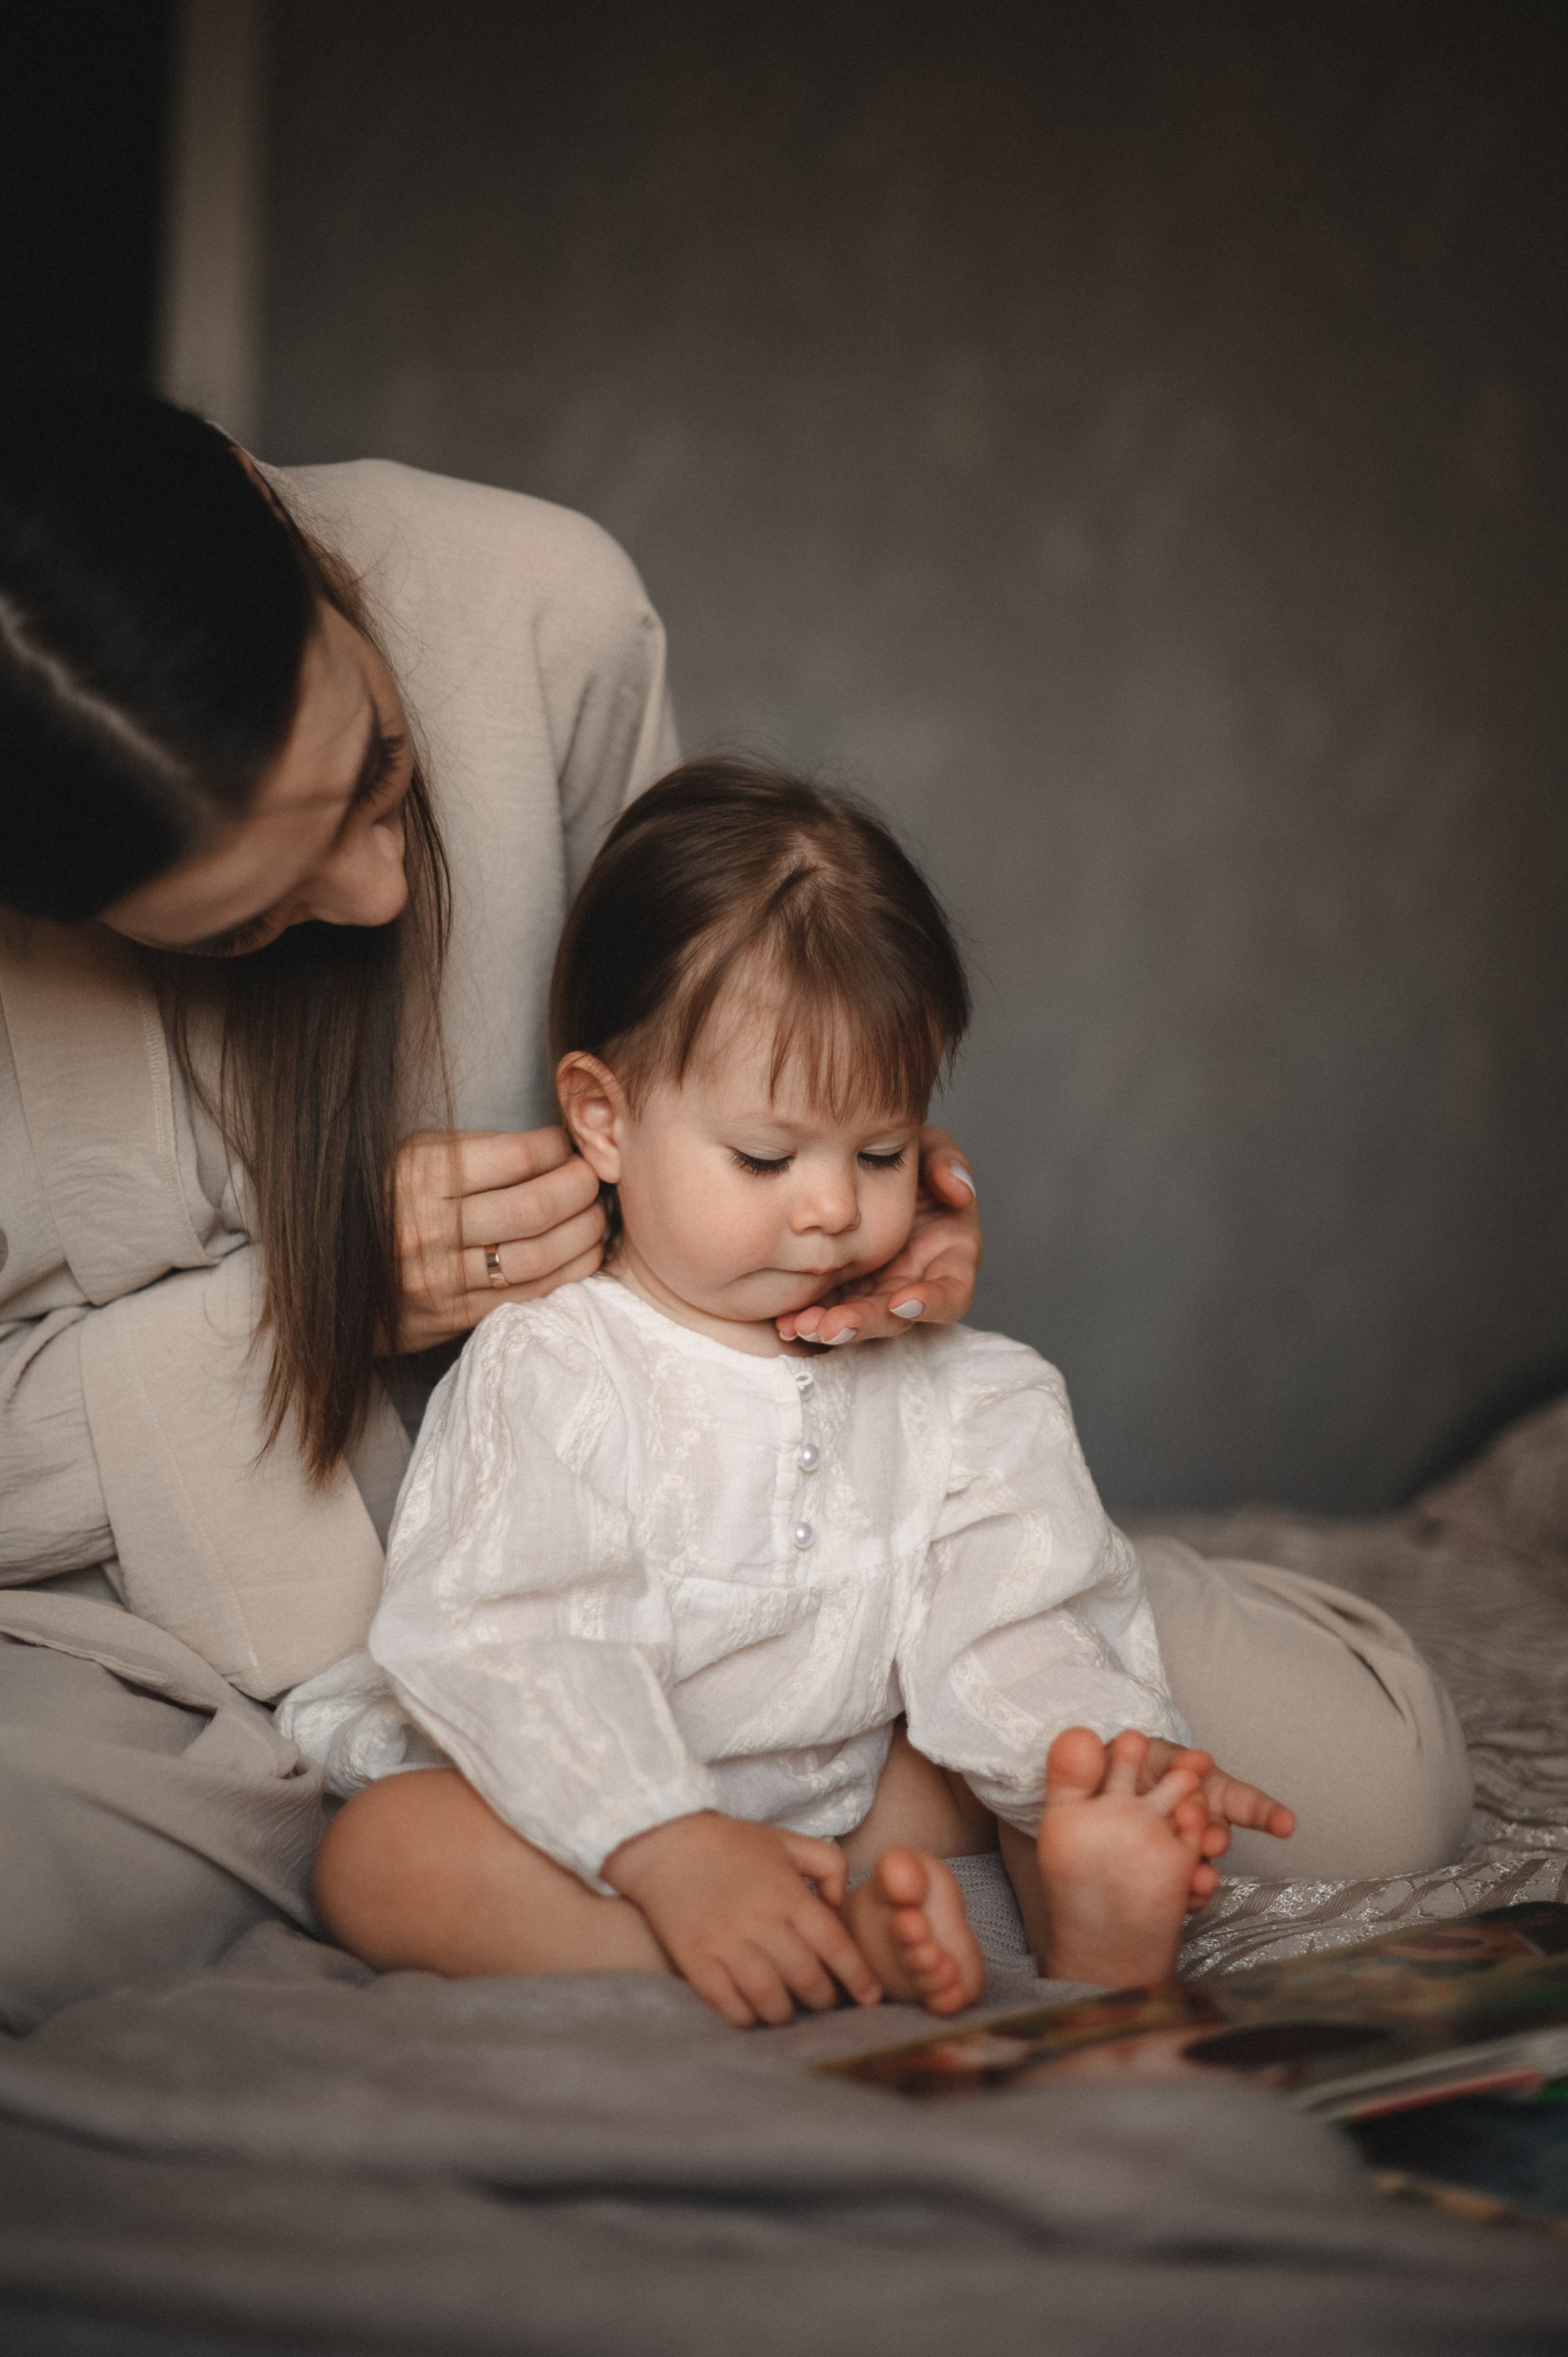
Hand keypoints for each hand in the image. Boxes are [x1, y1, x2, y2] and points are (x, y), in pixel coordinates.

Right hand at [393, 1127, 606, 1352]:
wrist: (334, 1277)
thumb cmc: (389, 1203)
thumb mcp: (413, 1158)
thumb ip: (474, 1150)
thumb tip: (549, 1148)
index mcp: (420, 1175)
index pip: (517, 1157)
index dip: (558, 1149)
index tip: (567, 1147)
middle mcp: (429, 1226)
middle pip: (535, 1207)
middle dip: (581, 1189)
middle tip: (593, 1179)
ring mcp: (441, 1276)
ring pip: (538, 1255)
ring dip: (584, 1233)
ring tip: (598, 1215)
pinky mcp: (454, 1314)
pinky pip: (528, 1293)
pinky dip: (570, 1271)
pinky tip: (585, 1253)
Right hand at [602, 1811, 882, 2026]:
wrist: (664, 1842)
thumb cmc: (729, 1844)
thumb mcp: (786, 1841)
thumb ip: (828, 1864)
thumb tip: (840, 1903)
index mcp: (787, 1894)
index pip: (835, 1945)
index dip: (858, 1977)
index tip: (870, 1996)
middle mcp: (761, 1923)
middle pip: (807, 1980)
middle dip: (824, 2000)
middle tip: (825, 2001)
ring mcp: (726, 1945)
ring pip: (770, 2001)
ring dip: (786, 2013)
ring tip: (788, 2008)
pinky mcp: (696, 1962)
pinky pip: (729, 2006)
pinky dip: (747, 2017)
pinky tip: (753, 2011)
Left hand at [776, 1127, 980, 1345]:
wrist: (858, 1168)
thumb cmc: (909, 1162)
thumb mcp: (929, 1150)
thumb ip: (945, 1161)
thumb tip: (960, 1192)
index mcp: (947, 1258)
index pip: (952, 1294)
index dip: (933, 1303)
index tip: (904, 1302)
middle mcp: (913, 1284)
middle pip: (896, 1319)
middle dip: (866, 1323)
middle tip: (833, 1326)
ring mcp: (876, 1293)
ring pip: (858, 1323)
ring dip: (831, 1328)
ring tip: (799, 1325)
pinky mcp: (842, 1295)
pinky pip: (826, 1315)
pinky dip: (808, 1321)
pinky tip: (784, 1322)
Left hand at [1135, 1737, 1295, 1889]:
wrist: (1106, 1784)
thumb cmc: (1140, 1765)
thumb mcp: (1159, 1756)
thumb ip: (1178, 1761)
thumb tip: (1200, 1760)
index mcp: (1209, 1794)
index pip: (1244, 1802)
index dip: (1267, 1813)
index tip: (1286, 1824)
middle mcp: (1201, 1826)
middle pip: (1217, 1837)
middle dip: (1215, 1839)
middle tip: (1209, 1840)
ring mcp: (1181, 1850)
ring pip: (1199, 1868)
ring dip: (1200, 1873)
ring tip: (1199, 1879)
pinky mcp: (1160, 1871)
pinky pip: (1175, 1890)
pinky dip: (1181, 1896)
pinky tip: (1181, 1899)